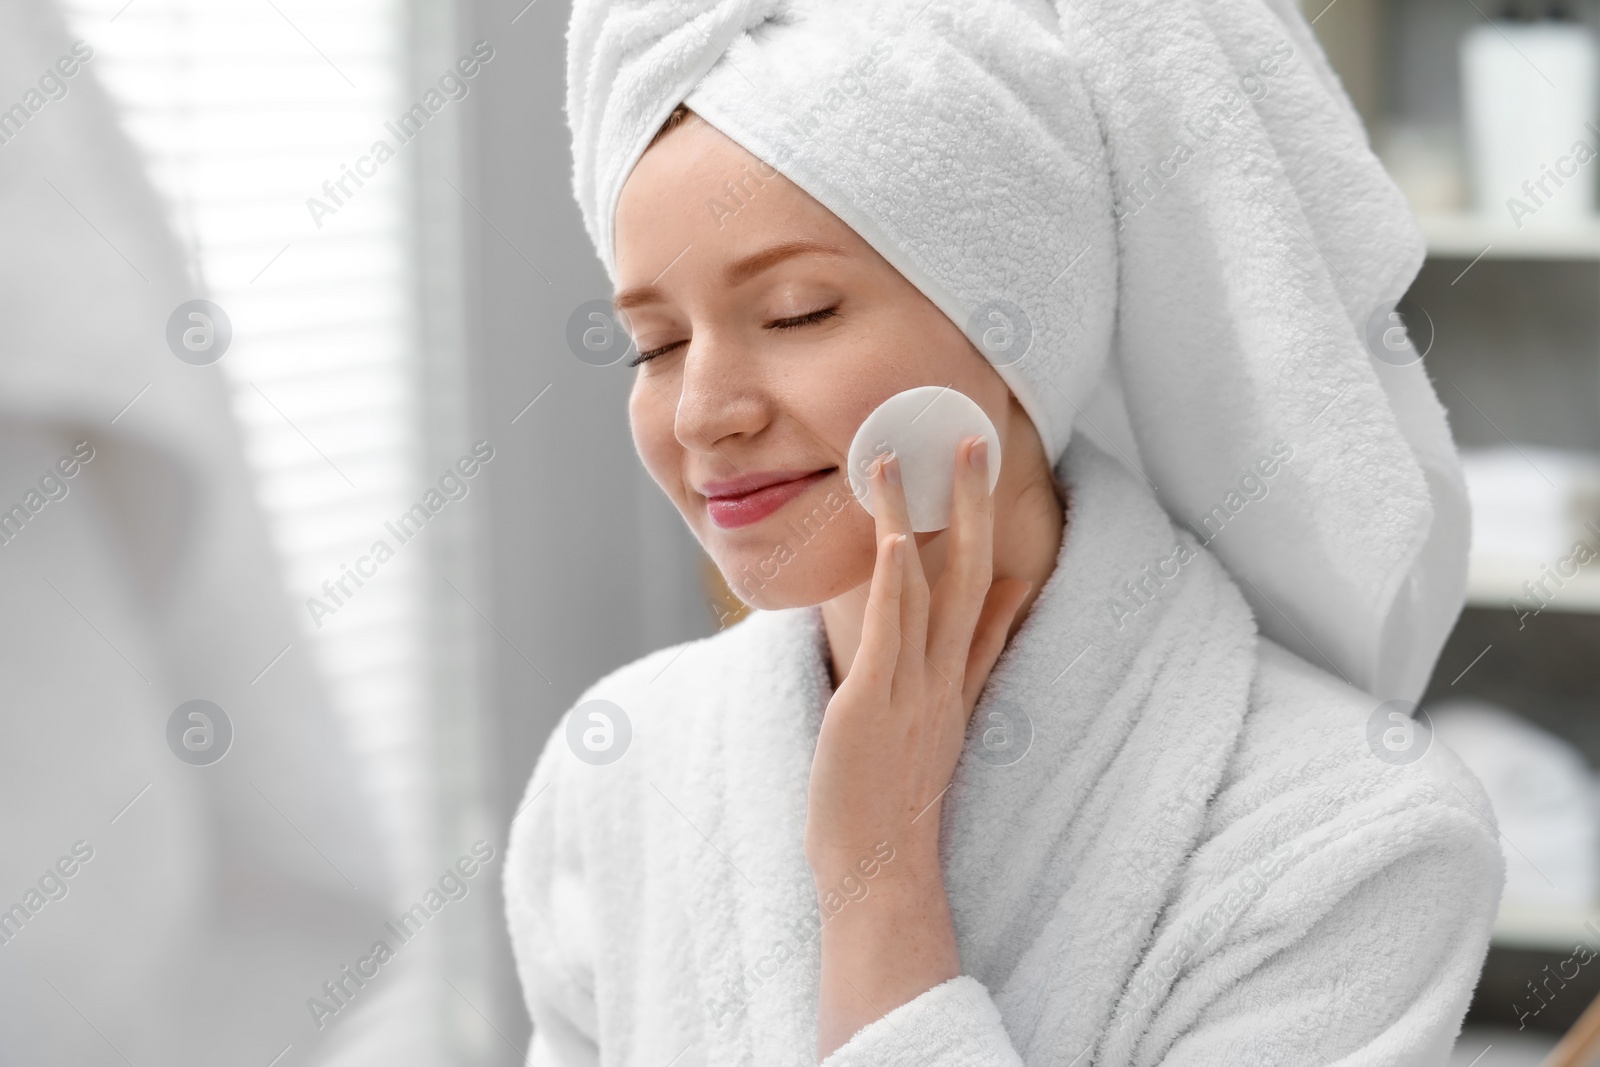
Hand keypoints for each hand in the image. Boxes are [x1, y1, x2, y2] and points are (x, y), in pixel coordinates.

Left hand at [803, 434, 1031, 878]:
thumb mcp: (941, 724)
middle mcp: (942, 673)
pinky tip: (899, 536)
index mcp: (955, 678)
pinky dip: (896, 582)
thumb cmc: (893, 794)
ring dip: (919, 517)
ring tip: (908, 455)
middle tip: (971, 438)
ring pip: (926, 587)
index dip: (986, 527)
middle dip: (970, 504)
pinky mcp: (875, 702)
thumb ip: (967, 667)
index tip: (989, 471)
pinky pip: (892, 631)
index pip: (980, 589)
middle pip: (968, 572)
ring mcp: (913, 686)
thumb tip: (994, 615)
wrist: (879, 865)